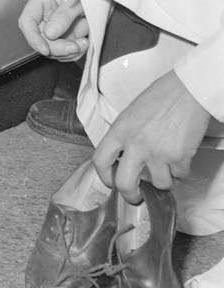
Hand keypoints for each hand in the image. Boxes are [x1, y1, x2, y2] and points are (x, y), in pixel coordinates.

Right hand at [19, 0, 88, 60]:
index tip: (45, 50)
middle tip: (75, 47)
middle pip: (40, 38)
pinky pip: (65, 51)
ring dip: (68, 51)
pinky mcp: (66, 34)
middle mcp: (45, 13)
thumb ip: (64, 15)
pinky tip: (84, 43)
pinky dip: (75, 52)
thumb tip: (49, 34)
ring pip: (52, 48)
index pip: (27, 21)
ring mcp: (55, 25)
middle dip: (57, 47)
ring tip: (84, 42)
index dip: (33, 38)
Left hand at [92, 70, 210, 202]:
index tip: (110, 182)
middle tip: (137, 196)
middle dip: (131, 195)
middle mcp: (135, 144)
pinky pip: (180, 175)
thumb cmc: (160, 98)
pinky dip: (181, 170)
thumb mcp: (131, 114)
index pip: (100, 160)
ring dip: (164, 179)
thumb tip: (124, 158)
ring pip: (160, 184)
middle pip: (125, 183)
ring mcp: (158, 153)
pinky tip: (180, 155)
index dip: (103, 177)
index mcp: (119, 130)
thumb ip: (125, 136)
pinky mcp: (180, 157)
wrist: (187, 91)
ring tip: (166, 166)